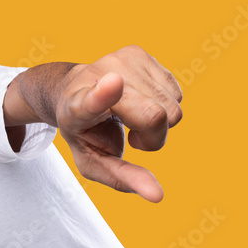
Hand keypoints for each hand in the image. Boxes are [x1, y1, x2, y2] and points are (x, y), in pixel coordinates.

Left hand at [56, 46, 182, 201]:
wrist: (71, 90)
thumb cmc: (85, 131)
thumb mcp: (93, 161)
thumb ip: (122, 178)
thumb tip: (158, 195)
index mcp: (77, 106)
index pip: (91, 100)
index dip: (103, 94)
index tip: (114, 82)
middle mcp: (98, 76)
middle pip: (155, 116)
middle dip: (154, 138)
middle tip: (132, 137)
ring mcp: (118, 60)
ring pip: (173, 106)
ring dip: (159, 122)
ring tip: (131, 117)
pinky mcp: (137, 51)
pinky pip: (176, 92)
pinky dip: (163, 104)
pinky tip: (139, 101)